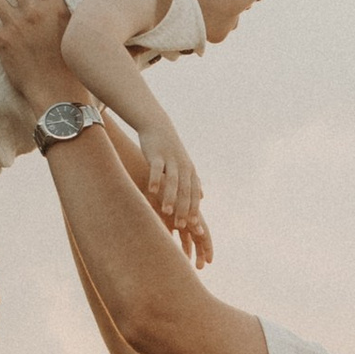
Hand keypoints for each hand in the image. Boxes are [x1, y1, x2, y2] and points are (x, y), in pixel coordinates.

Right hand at [142, 131, 208, 255]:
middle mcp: (183, 167)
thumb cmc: (170, 150)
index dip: (194, 210)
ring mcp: (171, 160)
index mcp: (190, 172)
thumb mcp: (184, 165)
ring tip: (167, 212)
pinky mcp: (157, 154)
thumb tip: (202, 197)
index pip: (194, 195)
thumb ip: (192, 182)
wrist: (158, 126)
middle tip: (182, 226)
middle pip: (186, 191)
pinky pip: (157, 169)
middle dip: (184, 209)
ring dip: (171, 197)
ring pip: (173, 182)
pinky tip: (152, 192)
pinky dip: (155, 180)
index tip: (194, 227)